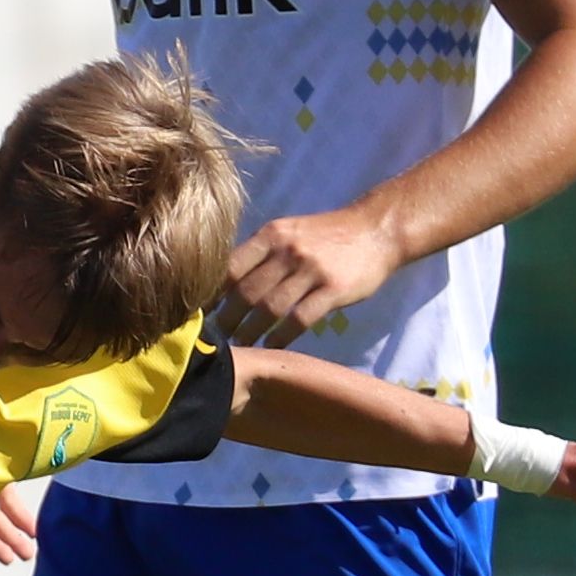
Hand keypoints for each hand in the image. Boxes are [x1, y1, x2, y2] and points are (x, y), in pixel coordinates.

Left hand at [212, 205, 401, 348]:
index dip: (211, 293)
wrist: (376, 229)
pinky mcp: (333, 289)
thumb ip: (261, 253)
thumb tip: (223, 282)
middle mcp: (287, 250)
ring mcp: (311, 270)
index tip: (199, 313)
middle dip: (226, 318)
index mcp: (271, 235)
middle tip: (217, 336)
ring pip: (270, 308)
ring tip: (239, 345)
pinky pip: (300, 319)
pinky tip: (271, 346)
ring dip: (250, 331)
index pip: (230, 267)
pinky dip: (281, 337)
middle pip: (245, 291)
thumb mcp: (290, 232)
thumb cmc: (326, 235)